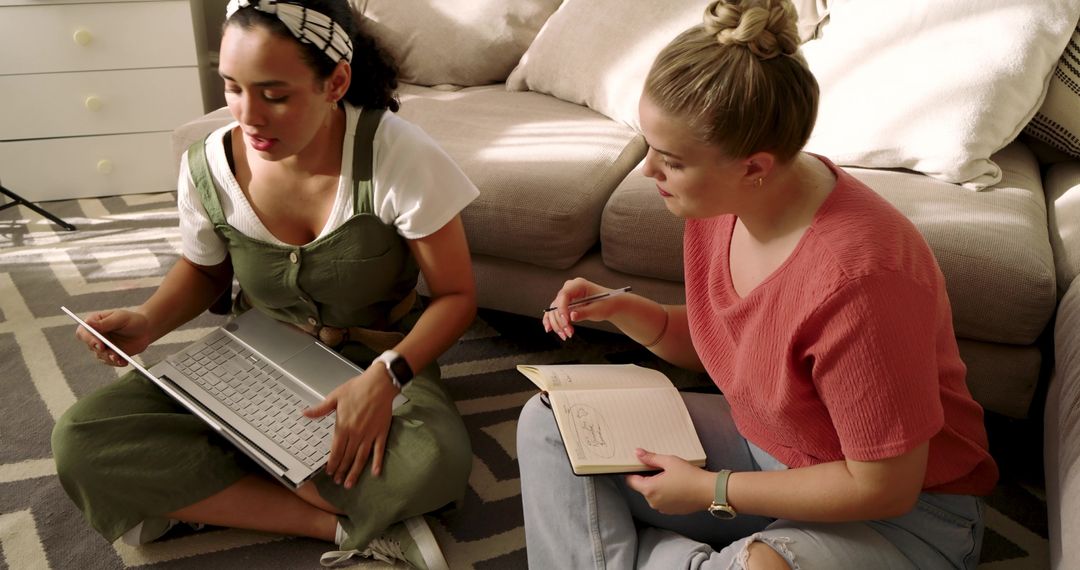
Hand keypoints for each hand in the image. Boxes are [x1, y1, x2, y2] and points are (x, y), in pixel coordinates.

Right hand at [74, 309, 151, 366]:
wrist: (145, 330)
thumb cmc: (132, 320)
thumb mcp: (120, 318)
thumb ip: (105, 322)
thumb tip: (88, 322)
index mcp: (94, 323)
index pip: (83, 332)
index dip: (89, 339)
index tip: (100, 344)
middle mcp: (95, 336)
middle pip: (91, 346)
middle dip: (102, 351)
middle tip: (113, 354)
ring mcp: (102, 346)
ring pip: (100, 355)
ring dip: (110, 358)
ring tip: (120, 358)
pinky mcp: (110, 355)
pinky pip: (109, 362)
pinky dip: (116, 363)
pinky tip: (123, 362)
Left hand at [303, 365, 397, 488]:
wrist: (379, 383)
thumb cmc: (358, 388)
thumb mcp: (335, 397)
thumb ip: (320, 409)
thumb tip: (305, 413)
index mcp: (344, 426)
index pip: (336, 450)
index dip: (332, 463)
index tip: (329, 472)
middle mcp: (356, 433)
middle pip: (347, 457)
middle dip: (341, 471)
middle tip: (338, 481)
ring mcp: (369, 434)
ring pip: (361, 458)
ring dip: (355, 472)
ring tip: (350, 483)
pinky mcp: (381, 432)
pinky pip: (379, 451)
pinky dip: (377, 463)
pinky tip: (375, 473)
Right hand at [542, 278, 620, 339]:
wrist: (611, 304)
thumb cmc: (607, 303)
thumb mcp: (597, 309)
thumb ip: (583, 313)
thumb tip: (571, 316)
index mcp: (578, 284)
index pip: (564, 295)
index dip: (562, 309)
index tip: (566, 321)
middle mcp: (570, 289)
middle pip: (557, 304)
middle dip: (560, 320)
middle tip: (568, 332)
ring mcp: (567, 296)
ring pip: (554, 310)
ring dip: (557, 324)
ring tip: (565, 334)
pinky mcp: (566, 304)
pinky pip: (555, 312)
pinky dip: (552, 321)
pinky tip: (550, 329)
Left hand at [625, 448, 714, 514]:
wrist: (708, 491)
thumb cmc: (689, 475)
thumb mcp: (669, 462)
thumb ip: (651, 458)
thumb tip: (637, 453)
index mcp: (649, 489)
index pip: (631, 481)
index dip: (633, 472)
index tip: (639, 465)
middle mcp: (653, 502)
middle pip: (642, 488)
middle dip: (648, 478)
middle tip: (661, 468)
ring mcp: (662, 509)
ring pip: (653, 495)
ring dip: (657, 486)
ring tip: (670, 477)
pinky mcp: (671, 512)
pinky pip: (662, 501)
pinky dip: (665, 494)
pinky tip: (676, 486)